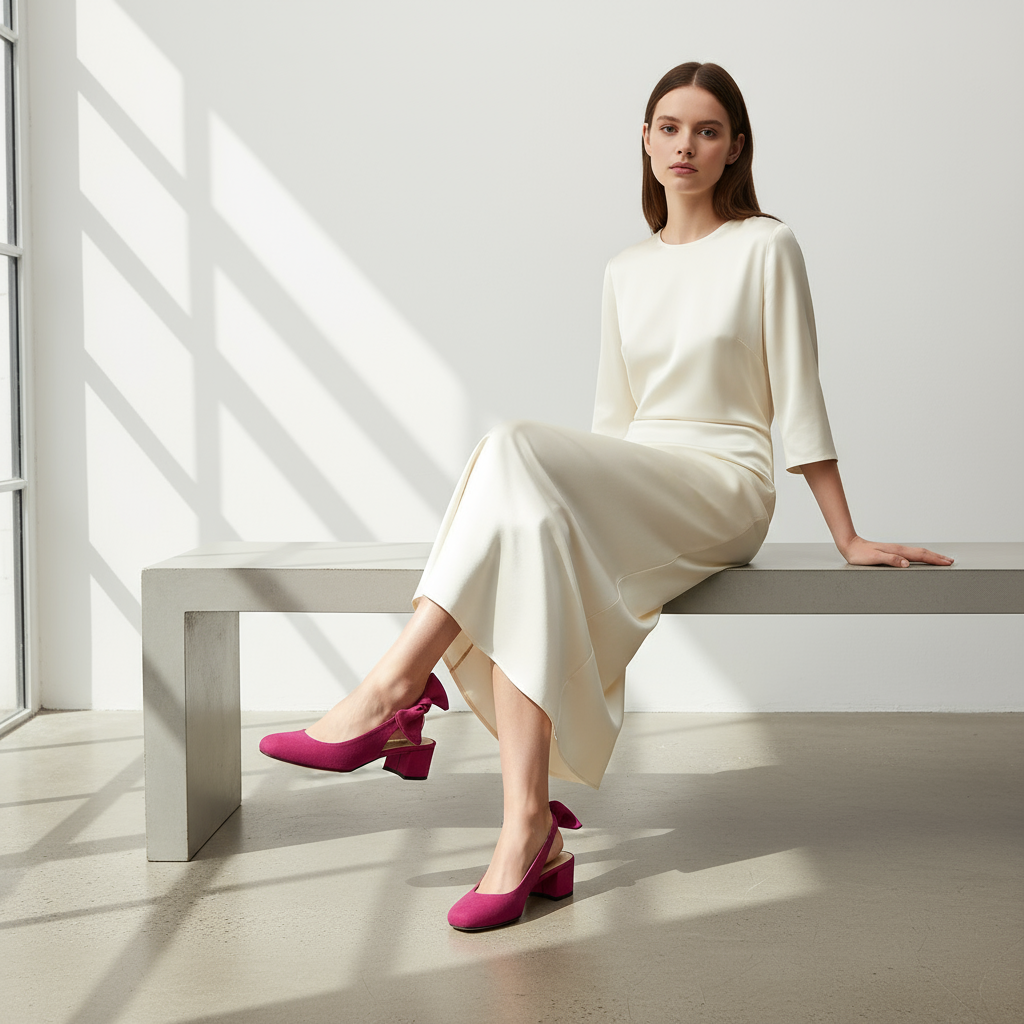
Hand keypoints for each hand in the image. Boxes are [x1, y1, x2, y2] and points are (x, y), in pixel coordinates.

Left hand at [839, 536, 953, 567]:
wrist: (850, 545)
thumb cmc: (859, 554)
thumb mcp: (874, 558)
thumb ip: (890, 560)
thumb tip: (906, 563)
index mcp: (897, 551)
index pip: (920, 555)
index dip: (934, 559)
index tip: (947, 562)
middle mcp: (898, 549)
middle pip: (922, 552)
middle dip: (937, 557)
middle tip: (950, 561)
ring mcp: (895, 550)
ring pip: (917, 553)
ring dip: (930, 556)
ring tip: (940, 559)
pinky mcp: (891, 552)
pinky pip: (910, 554)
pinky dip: (920, 556)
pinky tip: (920, 559)